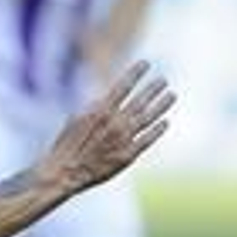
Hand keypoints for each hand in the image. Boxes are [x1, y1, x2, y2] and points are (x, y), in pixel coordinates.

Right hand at [44, 60, 173, 191]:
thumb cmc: (67, 146)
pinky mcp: (128, 155)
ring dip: (161, 105)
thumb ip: (94, 107)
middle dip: (153, 88)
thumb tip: (106, 97)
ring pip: (148, 117)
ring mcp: (123, 139)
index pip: (123, 86)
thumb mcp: (76, 119)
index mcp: (101, 111)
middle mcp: (115, 123)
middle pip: (140, 100)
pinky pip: (147, 139)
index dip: (135, 73)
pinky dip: (157, 129)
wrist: (65, 173)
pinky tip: (165, 122)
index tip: (146, 63)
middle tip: (163, 80)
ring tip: (171, 95)